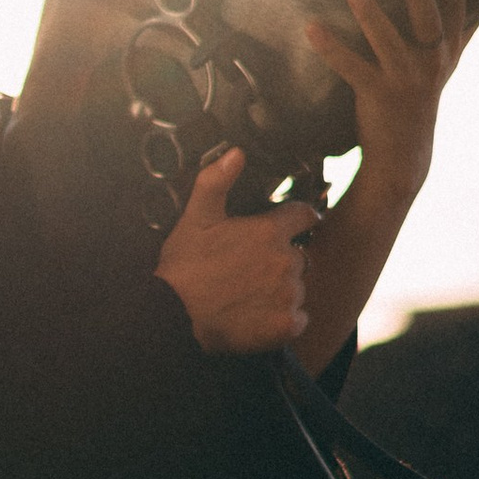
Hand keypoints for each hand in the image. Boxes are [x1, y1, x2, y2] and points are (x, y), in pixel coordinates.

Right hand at [155, 147, 314, 356]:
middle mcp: (285, 261)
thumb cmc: (183, 267)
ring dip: (282, 290)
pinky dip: (284, 319)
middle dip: (281, 258)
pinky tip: (258, 316)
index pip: (305, 215)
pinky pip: (298, 319)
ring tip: (249, 294)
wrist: (173, 317)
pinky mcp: (285, 325)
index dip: (296, 218)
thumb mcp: (195, 217)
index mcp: (269, 231)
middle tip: (250, 268)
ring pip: (297, 287)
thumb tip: (236, 153)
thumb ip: (217, 181)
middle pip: (300, 254)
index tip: (287, 225)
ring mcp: (287, 294)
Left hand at [304, 0, 466, 193]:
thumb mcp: (446, 70)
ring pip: (390, 45)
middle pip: (430, 25)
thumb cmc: (421, 100)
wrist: (404, 153)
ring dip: (372, 18)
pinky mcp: (375, 93)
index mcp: (445, 53)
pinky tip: (312, 27)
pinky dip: (330, 47)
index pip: (457, 12)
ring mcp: (403, 80)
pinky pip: (351, 67)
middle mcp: (430, 64)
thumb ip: (461, 40)